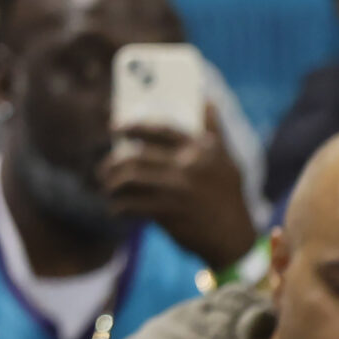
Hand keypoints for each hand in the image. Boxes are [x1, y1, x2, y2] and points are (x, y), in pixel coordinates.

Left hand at [99, 108, 258, 269]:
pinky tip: (116, 210)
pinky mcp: (169, 210)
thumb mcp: (227, 161)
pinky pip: (132, 203)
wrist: (234, 239)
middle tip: (103, 169)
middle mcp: (189, 165)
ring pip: (130, 178)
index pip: (160, 129)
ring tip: (107, 188)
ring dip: (112, 184)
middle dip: (113, 162)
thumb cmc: (228, 196)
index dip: (134, 126)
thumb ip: (214, 132)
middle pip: (137, 155)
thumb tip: (207, 100)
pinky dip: (119, 207)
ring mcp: (178, 188)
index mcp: (202, 149)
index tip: (115, 127)